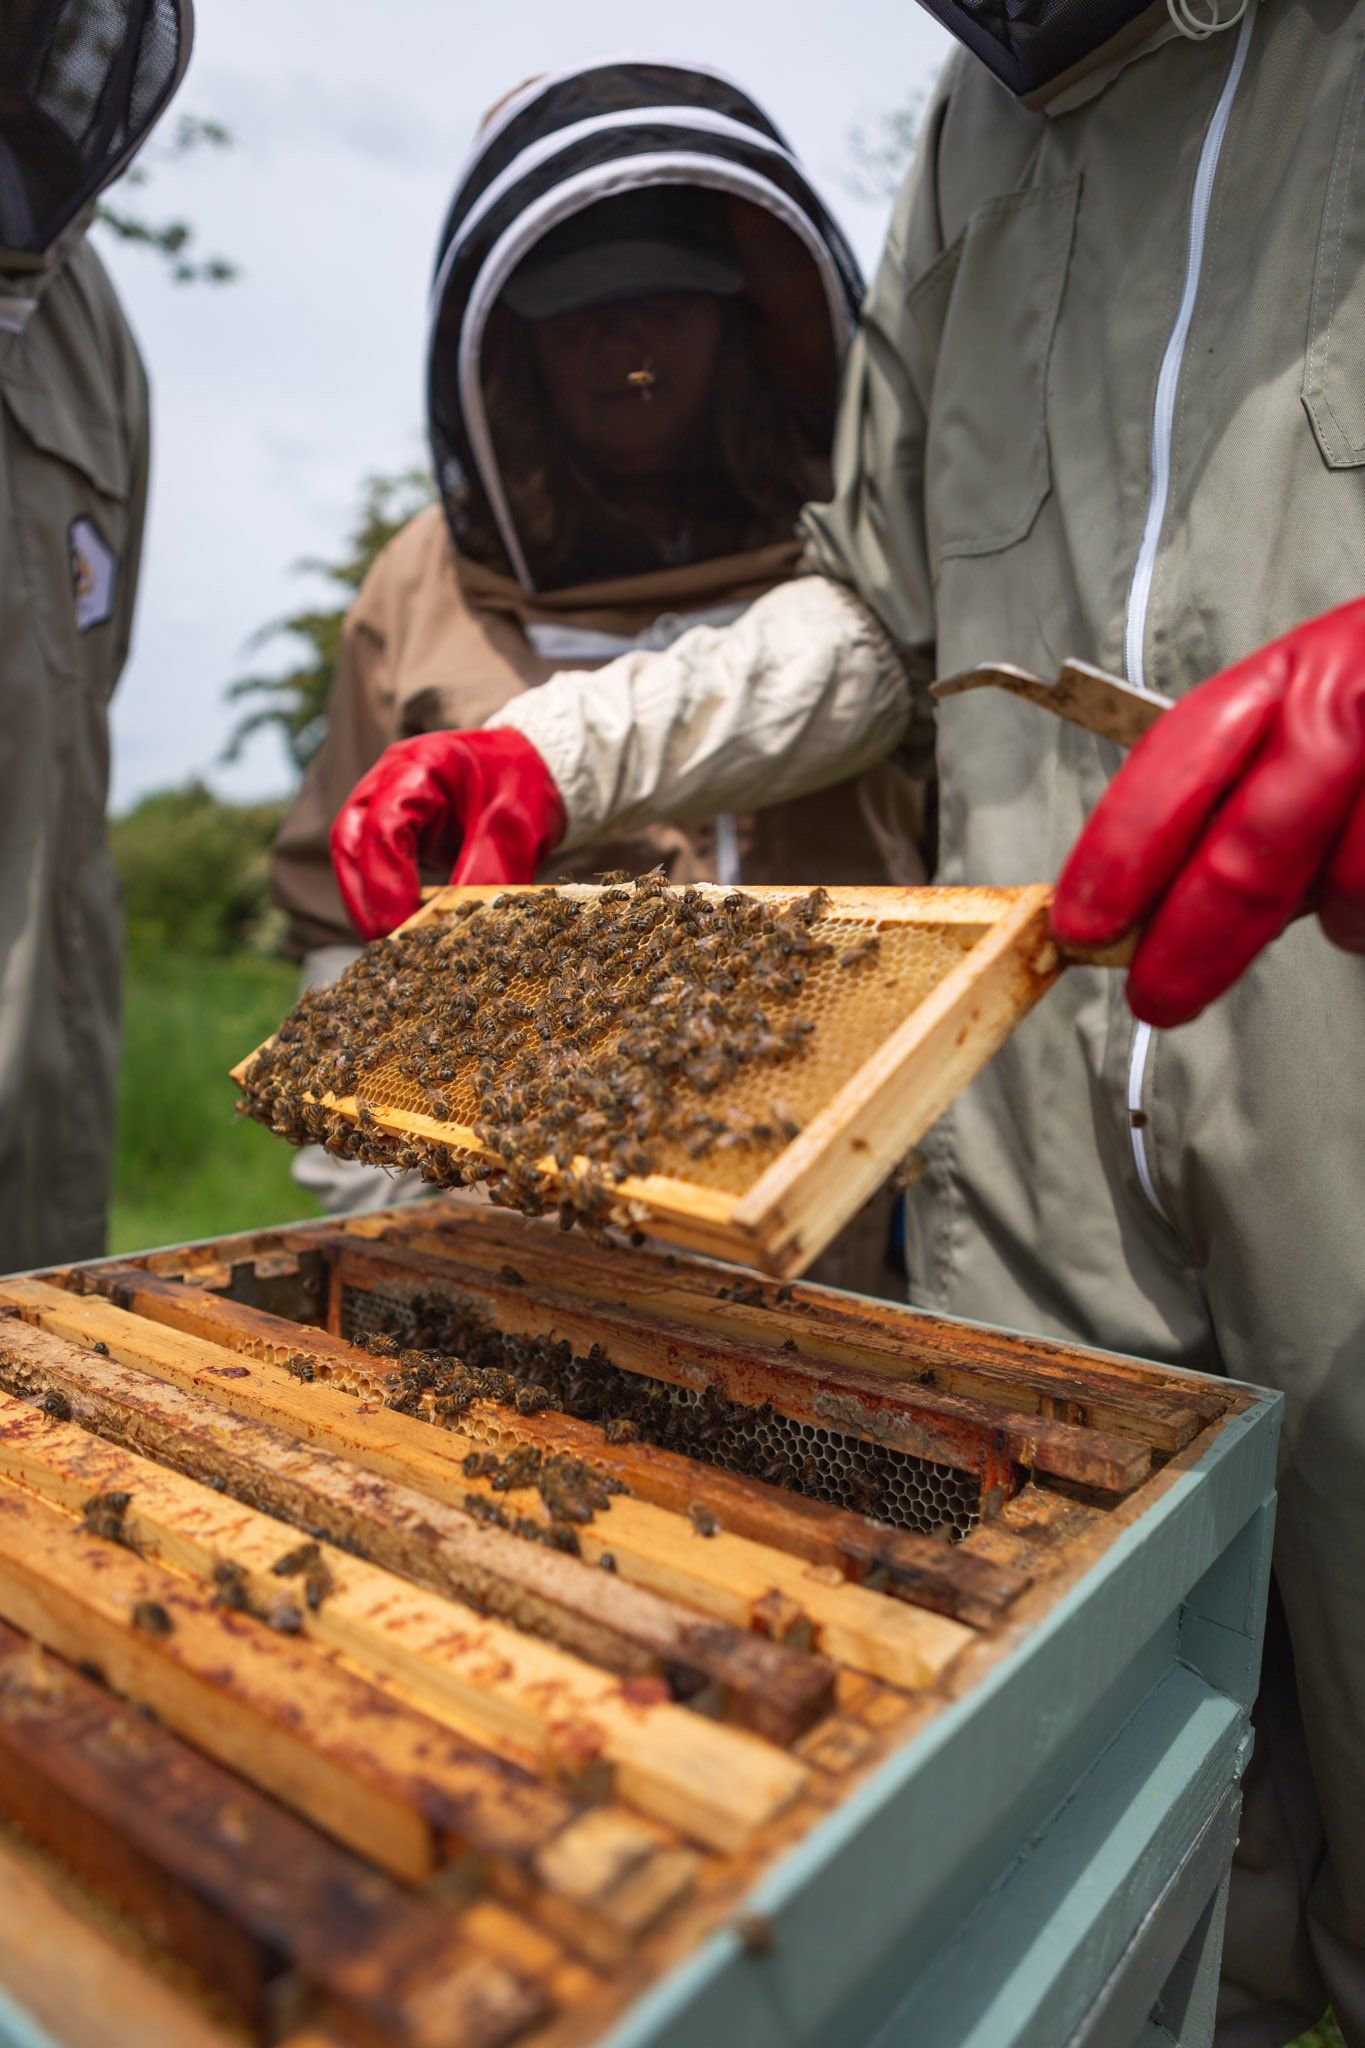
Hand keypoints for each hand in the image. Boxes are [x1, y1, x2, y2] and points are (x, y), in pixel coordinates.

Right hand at [330, 728, 566, 939]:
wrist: (530, 762)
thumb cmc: (523, 786)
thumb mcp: (517, 830)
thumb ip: (489, 874)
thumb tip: (464, 931)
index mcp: (421, 765)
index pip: (384, 826)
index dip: (387, 882)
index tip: (402, 927)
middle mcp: (388, 778)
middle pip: (349, 840)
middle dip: (364, 899)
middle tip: (387, 947)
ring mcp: (381, 799)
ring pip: (351, 853)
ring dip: (366, 902)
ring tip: (392, 946)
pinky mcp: (388, 825)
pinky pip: (370, 861)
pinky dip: (382, 896)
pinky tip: (401, 927)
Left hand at [1052, 599, 1364, 1025]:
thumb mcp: (1320, 718)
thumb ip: (1251, 794)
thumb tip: (1167, 904)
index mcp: (1301, 673)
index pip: (1182, 759)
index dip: (1121, 847)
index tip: (1082, 921)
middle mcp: (1358, 702)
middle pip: (1252, 845)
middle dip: (1194, 937)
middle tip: (1158, 995)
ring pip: (1351, 888)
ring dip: (1342, 915)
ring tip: (1352, 890)